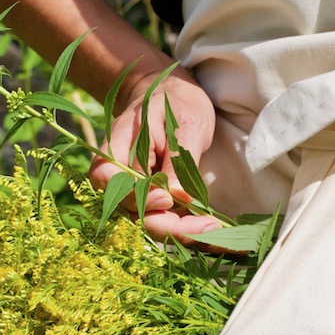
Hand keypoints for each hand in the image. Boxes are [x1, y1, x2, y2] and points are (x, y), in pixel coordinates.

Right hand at [87, 69, 221, 245]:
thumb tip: (177, 197)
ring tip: (220, 234)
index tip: (166, 198)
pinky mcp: (155, 202)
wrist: (171, 100)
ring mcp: (136, 194)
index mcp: (117, 151)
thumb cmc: (175, 103)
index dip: (138, 198)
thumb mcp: (184, 123)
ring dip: (186, 234)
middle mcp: (120, 179)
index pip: (114, 186)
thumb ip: (177, 160)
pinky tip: (216, 234)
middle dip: (173, 227)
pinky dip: (191, 231)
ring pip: (154, 225)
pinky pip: (167, 223)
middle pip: (136, 215)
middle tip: (211, 226)